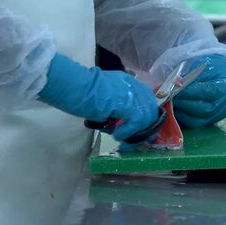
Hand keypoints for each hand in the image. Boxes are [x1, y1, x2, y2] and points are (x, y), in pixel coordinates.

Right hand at [38, 53, 158, 143]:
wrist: (74, 85)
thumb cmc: (82, 91)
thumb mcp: (105, 97)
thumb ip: (116, 108)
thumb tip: (117, 125)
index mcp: (130, 83)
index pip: (147, 101)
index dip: (146, 118)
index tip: (140, 131)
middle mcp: (134, 87)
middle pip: (151, 110)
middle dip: (145, 129)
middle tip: (134, 141)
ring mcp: (132, 94)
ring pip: (146, 118)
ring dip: (135, 133)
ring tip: (123, 141)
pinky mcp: (127, 104)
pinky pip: (136, 122)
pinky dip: (127, 132)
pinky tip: (117, 136)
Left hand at [173, 55, 225, 127]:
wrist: (221, 74)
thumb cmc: (212, 67)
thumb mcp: (203, 65)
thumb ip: (191, 76)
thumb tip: (176, 85)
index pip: (207, 92)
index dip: (189, 93)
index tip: (174, 90)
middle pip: (202, 110)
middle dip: (182, 104)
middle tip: (168, 98)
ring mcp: (219, 116)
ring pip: (197, 121)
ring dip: (180, 113)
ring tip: (169, 104)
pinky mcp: (211, 122)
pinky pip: (194, 124)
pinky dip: (182, 118)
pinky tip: (174, 110)